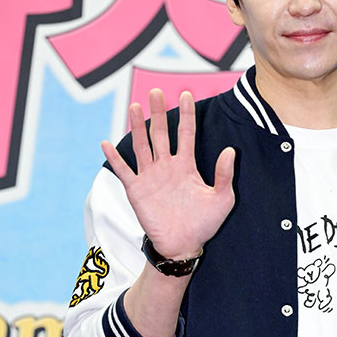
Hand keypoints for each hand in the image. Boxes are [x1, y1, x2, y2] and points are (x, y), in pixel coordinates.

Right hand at [102, 89, 235, 258]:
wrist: (183, 245)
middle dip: (159, 112)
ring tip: (134, 106)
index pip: (186, 133)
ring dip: (137, 127)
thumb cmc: (204, 223)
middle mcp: (167, 166)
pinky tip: (106, 143)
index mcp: (187, 165)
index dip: (186, 114)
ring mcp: (150, 177)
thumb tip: (230, 150)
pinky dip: (115, 158)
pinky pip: (123, 171)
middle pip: (161, 133)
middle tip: (156, 91)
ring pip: (142, 145)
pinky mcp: (136, 190)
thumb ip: (224, 174)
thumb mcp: (222, 198)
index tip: (186, 94)